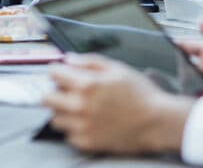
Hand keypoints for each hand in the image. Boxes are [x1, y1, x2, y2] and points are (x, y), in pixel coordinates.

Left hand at [44, 54, 193, 154]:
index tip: (62, 73)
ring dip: (63, 111)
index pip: (53, 74)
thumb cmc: (139, 93)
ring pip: (55, 118)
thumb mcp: (117, 68)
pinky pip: (68, 135)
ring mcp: (82, 127)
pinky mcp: (87, 143)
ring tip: (79, 108)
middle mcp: (80, 106)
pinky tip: (88, 121)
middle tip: (67, 91)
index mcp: (87, 84)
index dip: (58, 71)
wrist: (156, 121)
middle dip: (55, 91)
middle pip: (46, 98)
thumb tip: (68, 59)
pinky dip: (74, 128)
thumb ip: (89, 61)